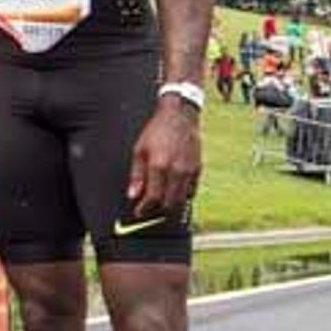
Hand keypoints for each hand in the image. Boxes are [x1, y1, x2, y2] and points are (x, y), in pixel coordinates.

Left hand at [126, 101, 201, 218]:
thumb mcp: (139, 151)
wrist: (179, 117)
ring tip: (160, 201)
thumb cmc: (157, 132)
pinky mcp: (198, 169)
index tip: (139, 212)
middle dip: (158, 210)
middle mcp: (176, 170)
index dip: (145, 208)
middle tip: (149, 208)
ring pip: (181, 199)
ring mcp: (189, 170)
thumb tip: (133, 195)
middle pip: (169, 203)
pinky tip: (172, 191)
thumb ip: (136, 176)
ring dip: (170, 204)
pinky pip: (191, 191)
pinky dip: (182, 195)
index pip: (153, 197)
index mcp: (159, 165)